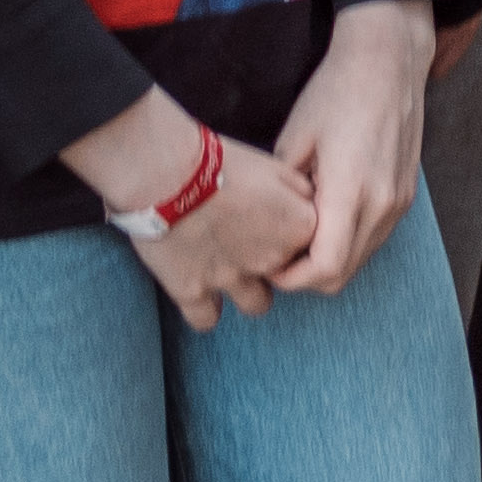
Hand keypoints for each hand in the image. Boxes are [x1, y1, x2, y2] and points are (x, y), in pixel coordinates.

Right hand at [76, 93, 313, 329]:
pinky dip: (203, 310)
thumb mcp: (276, 166)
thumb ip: (299, 193)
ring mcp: (234, 280)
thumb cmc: (221, 161)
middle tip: (246, 240)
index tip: (274, 222)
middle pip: (285, 274)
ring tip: (227, 270)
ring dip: (246, 291)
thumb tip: (308, 204)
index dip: (294, 236)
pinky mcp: (194, 291)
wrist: (167, 172)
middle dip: (271, 263)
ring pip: (256, 305)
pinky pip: (207, 320)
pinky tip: (197, 292)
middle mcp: (273, 261)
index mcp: (299, 228)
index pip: (314, 246)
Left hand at [269, 2, 434, 292]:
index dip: (292, 278)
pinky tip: (326, 215)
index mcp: (350, 192)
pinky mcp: (405, 195)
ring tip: (299, 233)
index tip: (267, 264)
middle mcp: (382, 205)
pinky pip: (374, 237)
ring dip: (329, 259)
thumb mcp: (293, 140)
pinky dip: (348, 241)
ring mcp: (398, 202)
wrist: (388, 62)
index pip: (325, 268)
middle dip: (306, 275)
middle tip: (276, 253)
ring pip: (360, 258)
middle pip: (343, 274)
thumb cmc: (335, 92)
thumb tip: (267, 228)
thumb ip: (284, 194)